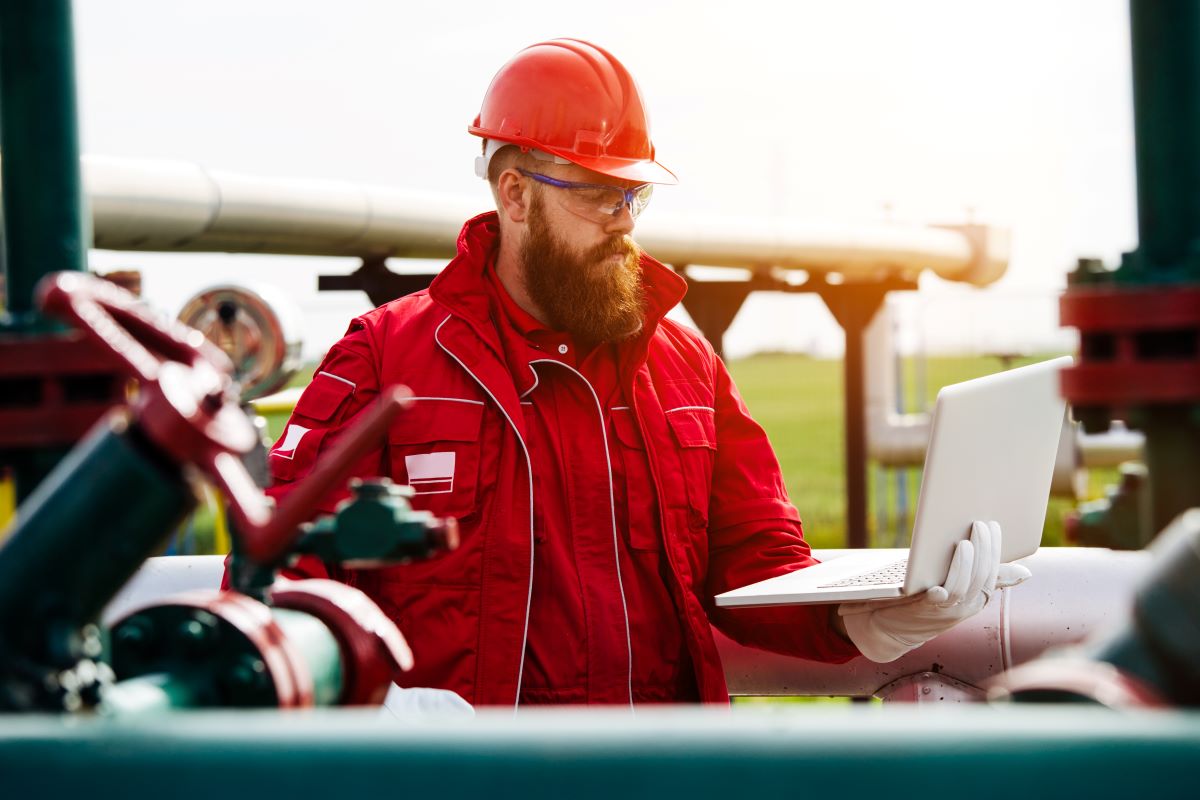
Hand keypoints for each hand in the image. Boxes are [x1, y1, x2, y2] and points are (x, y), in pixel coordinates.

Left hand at [838, 520, 1030, 662]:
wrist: (889, 628)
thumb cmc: (926, 601)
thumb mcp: (959, 588)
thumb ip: (986, 578)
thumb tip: (1025, 573)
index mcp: (976, 599)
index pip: (993, 573)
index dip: (996, 550)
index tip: (994, 525)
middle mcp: (964, 607)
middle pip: (980, 578)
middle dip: (983, 551)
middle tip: (979, 525)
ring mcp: (944, 611)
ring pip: (961, 588)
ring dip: (964, 566)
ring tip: (963, 543)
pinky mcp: (921, 611)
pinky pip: (936, 602)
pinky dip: (941, 591)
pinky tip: (940, 580)